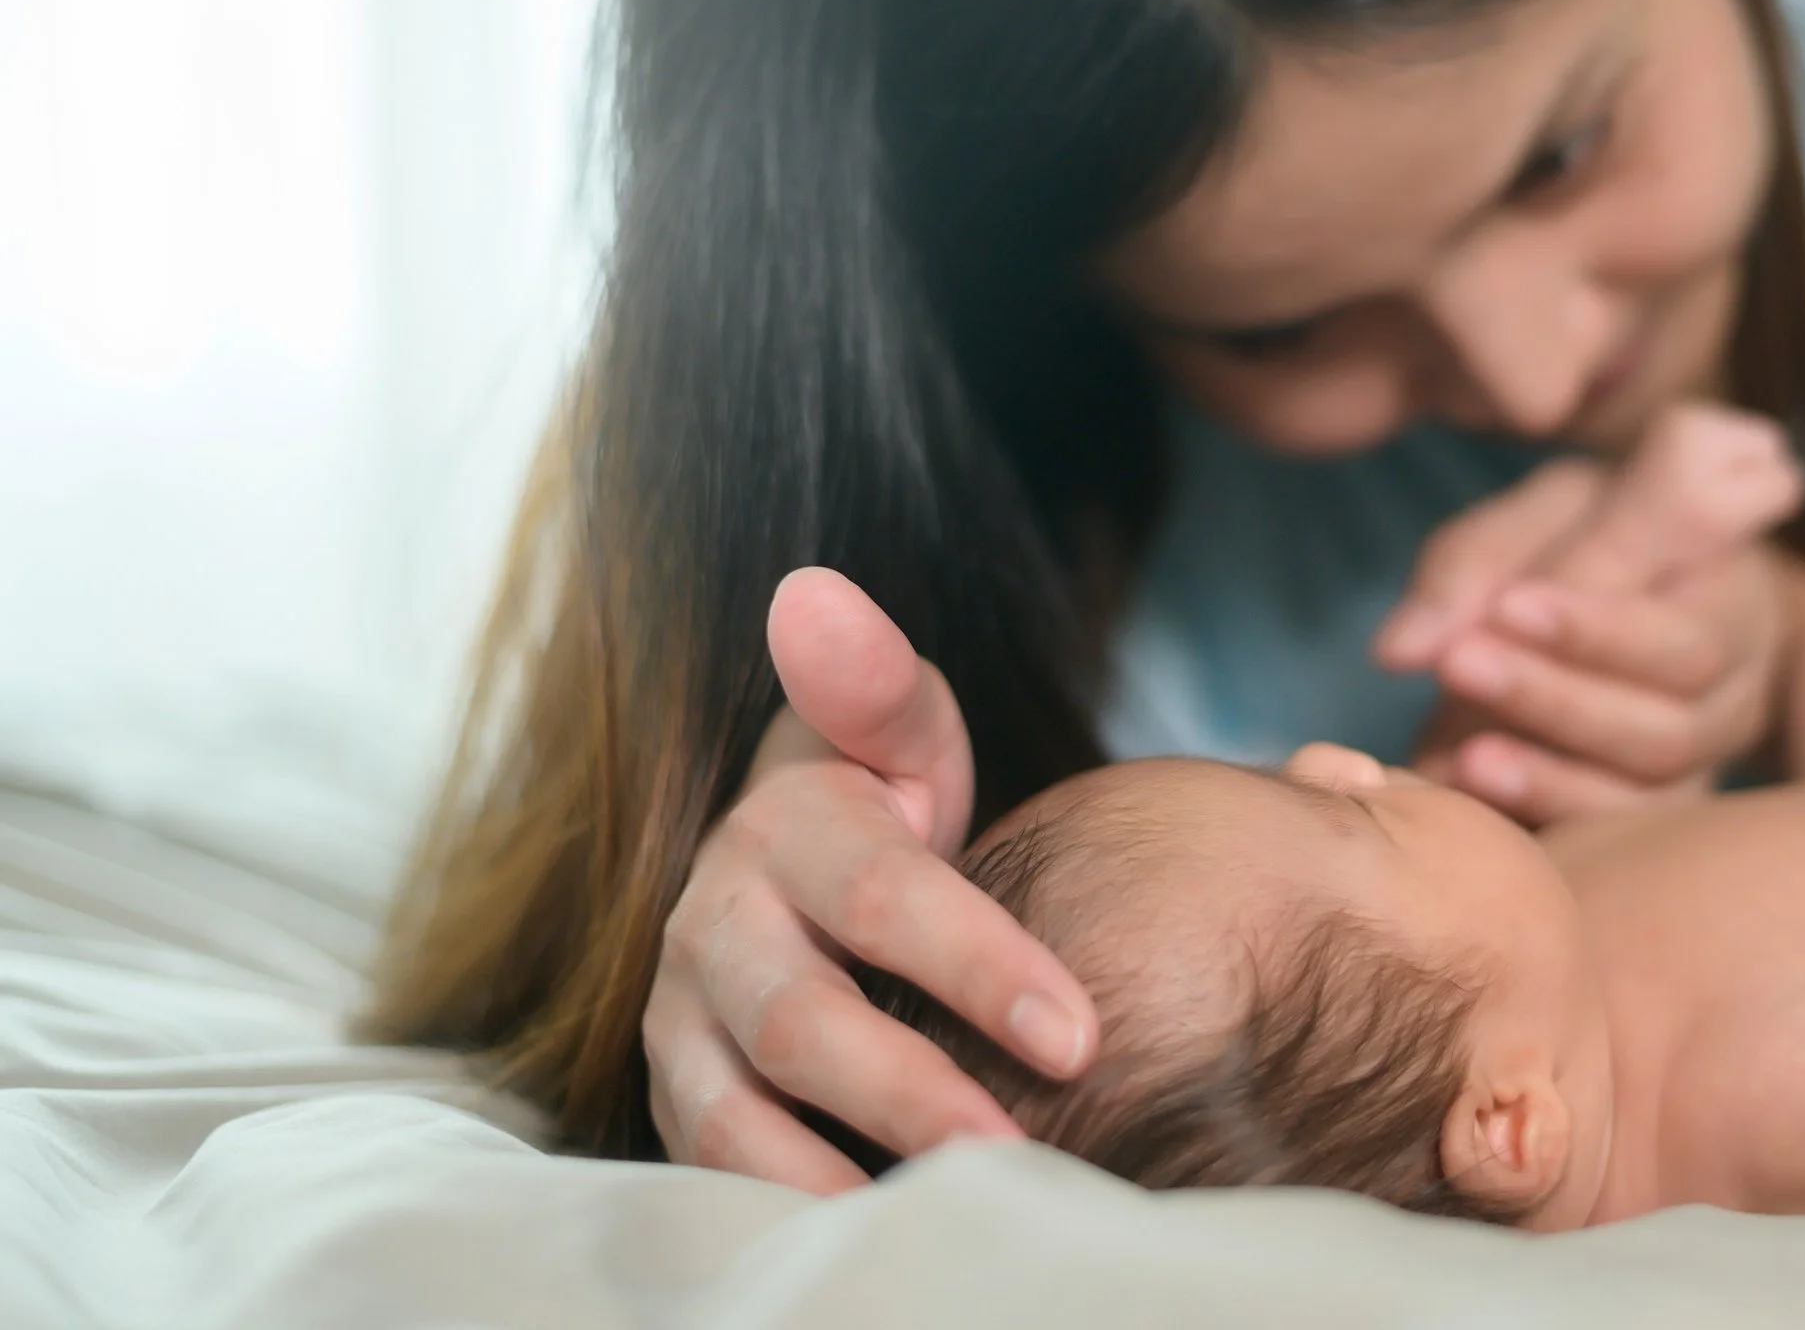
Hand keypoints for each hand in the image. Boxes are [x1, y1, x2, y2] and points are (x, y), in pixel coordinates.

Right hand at [643, 568, 1098, 1192]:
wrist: (794, 862)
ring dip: (837, 1182)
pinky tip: (876, 1254)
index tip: (1080, 1034)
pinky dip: (784, 1218)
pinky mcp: (680, 1096)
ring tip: (947, 1229)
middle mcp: (715, 928)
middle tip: (1020, 1160)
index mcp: (785, 829)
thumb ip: (877, 680)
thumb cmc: (884, 797)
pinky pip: (716, 1175)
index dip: (978, 965)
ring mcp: (686, 1022)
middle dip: (914, 1096)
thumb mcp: (896, 726)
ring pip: (736, 1118)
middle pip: (805, 1024)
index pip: (884, 899)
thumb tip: (810, 593)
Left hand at [1374, 406, 1803, 823]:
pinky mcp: (1650, 824)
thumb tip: (1399, 651)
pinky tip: (1464, 797)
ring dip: (1543, 779)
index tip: (1505, 605)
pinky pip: (1604, 846)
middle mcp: (1732, 699)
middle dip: (1553, 701)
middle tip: (1458, 664)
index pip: (1684, 636)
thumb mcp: (1549, 512)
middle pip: (1665, 731)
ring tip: (1461, 756)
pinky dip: (1533, 822)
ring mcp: (1700, 772)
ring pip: (1639, 802)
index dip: (1595, 630)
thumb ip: (1478, 563)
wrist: (1637, 610)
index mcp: (1732, 603)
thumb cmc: (1591, 541)